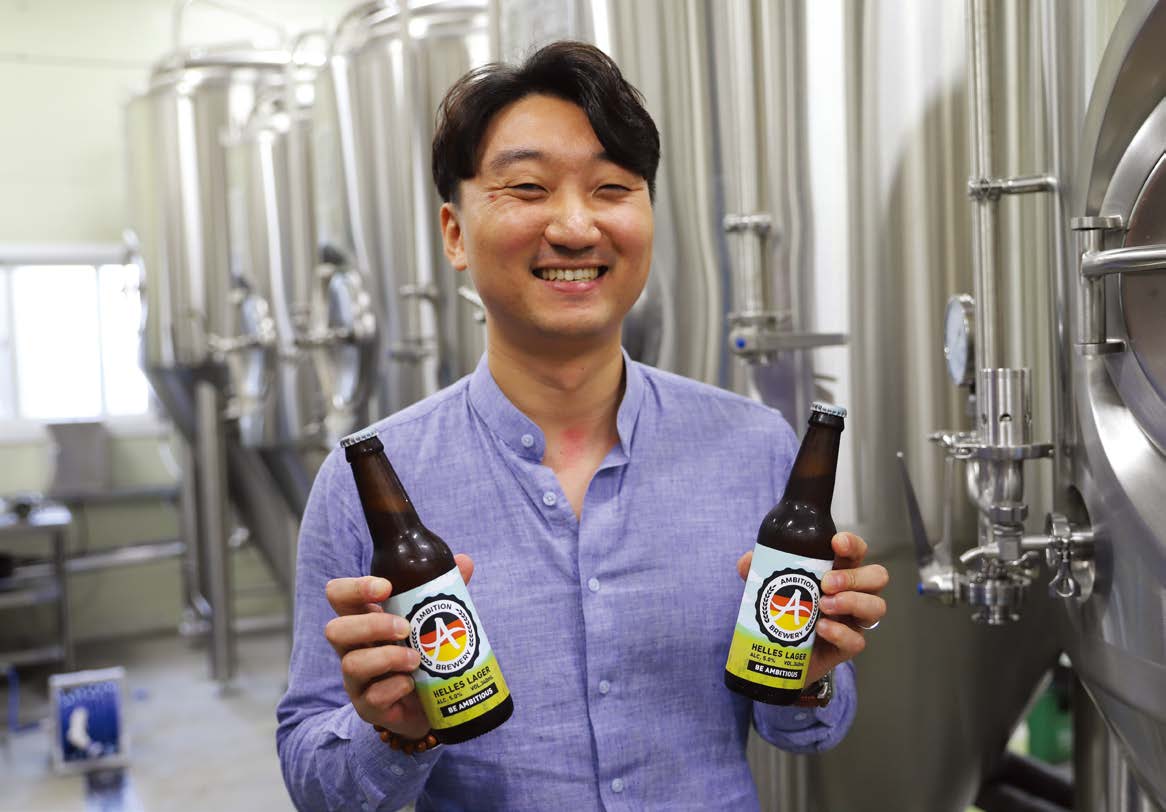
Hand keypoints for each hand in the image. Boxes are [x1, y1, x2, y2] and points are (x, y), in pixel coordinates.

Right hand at [324, 554, 473, 739]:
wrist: (433, 703)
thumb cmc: (424, 653)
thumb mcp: (433, 620)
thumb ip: (443, 591)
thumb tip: (463, 561)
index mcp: (364, 620)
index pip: (339, 596)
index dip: (354, 588)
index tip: (385, 587)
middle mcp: (354, 648)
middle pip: (335, 630)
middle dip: (371, 625)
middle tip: (406, 628)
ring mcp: (358, 680)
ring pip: (351, 665)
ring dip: (386, 657)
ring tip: (416, 659)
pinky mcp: (369, 707)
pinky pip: (371, 698)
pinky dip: (394, 687)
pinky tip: (412, 684)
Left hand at [736, 532, 887, 683]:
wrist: (780, 655)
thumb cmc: (783, 611)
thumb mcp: (767, 587)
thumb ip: (757, 572)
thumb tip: (747, 561)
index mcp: (838, 571)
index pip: (857, 552)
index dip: (853, 544)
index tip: (836, 543)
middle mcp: (853, 593)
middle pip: (877, 576)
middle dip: (854, 576)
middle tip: (826, 583)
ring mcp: (853, 621)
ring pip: (877, 607)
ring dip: (852, 601)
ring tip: (824, 605)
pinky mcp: (847, 647)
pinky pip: (858, 640)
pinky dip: (840, 632)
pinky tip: (821, 628)